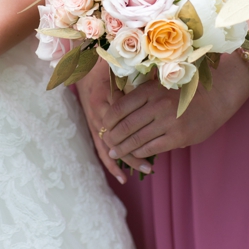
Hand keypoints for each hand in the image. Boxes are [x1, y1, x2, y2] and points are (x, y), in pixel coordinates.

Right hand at [74, 63, 151, 181]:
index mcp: (103, 99)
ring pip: (112, 148)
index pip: (123, 119)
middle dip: (136, 150)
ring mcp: (95, 124)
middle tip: (155, 158)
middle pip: (118, 138)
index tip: (161, 132)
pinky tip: (122, 178)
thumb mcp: (119, 73)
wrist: (87, 70)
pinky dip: (113, 165)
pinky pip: (103, 151)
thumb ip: (134, 83)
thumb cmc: (108, 70)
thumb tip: (155, 90)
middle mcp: (98, 114)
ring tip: (147, 169)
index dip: (139, 128)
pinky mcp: (95, 129)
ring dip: (129, 159)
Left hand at [102, 52, 248, 160]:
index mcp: (149, 90)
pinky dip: (140, 153)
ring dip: (122, 149)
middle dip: (111, 139)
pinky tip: (137, 155)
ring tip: (116, 153)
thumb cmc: (187, 91)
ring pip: (135, 141)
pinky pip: (151, 149)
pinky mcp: (178, 137)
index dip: (106, 122)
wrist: (218, 96)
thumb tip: (116, 109)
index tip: (103, 127)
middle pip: (123, 127)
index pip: (117, 109)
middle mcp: (156, 105)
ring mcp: (167, 122)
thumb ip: (143, 95)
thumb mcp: (163, 85)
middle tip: (107, 143)